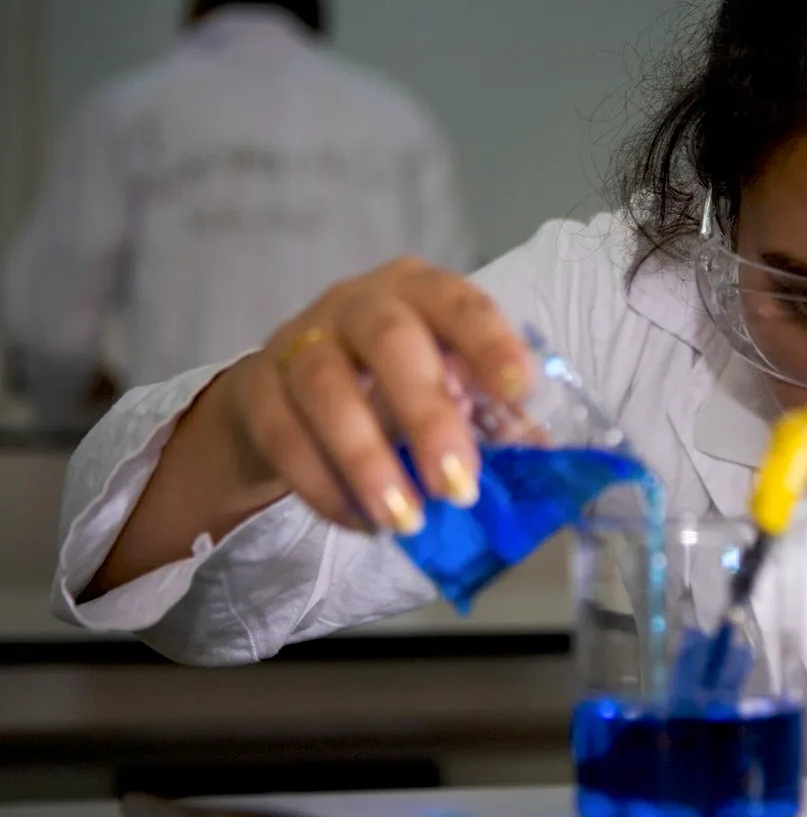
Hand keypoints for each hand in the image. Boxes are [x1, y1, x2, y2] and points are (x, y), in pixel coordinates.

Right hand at [215, 257, 531, 534]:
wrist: (284, 399)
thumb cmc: (386, 389)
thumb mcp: (441, 391)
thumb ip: (486, 420)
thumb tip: (541, 461)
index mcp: (421, 294)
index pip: (459, 303)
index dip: (489, 342)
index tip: (518, 391)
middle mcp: (359, 304)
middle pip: (391, 341)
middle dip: (428, 417)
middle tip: (458, 488)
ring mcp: (300, 341)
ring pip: (327, 389)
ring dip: (368, 461)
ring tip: (405, 520)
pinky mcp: (255, 389)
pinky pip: (284, 436)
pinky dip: (323, 486)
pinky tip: (361, 522)